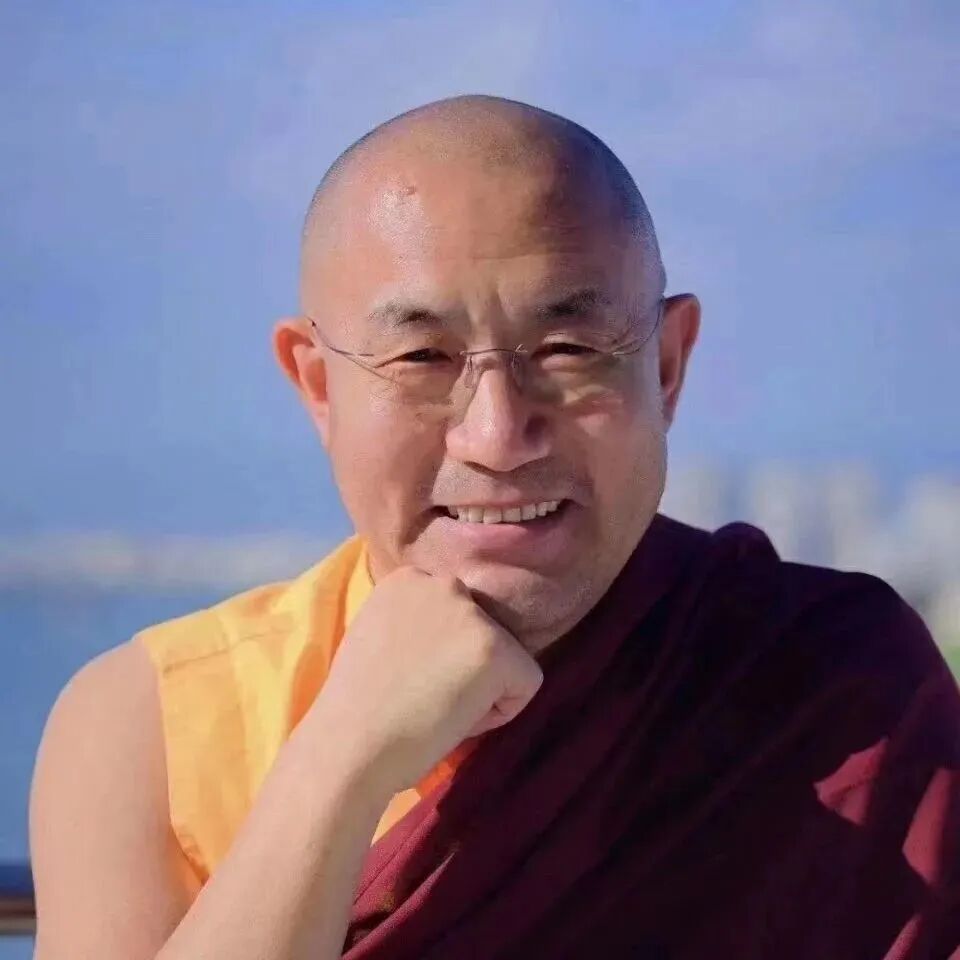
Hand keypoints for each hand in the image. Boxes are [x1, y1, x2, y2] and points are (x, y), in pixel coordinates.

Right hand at [307, 566, 543, 794]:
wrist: (349, 745)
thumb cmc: (357, 707)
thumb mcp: (380, 638)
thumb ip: (416, 626)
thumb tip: (450, 642)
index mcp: (408, 578)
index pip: (455, 614)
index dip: (441, 653)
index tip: (410, 677)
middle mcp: (442, 583)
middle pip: (483, 630)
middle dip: (465, 664)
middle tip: (426, 695)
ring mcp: (471, 614)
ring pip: (506, 656)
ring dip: (483, 687)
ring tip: (438, 708)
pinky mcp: (496, 648)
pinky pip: (527, 684)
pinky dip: (501, 711)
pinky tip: (458, 719)